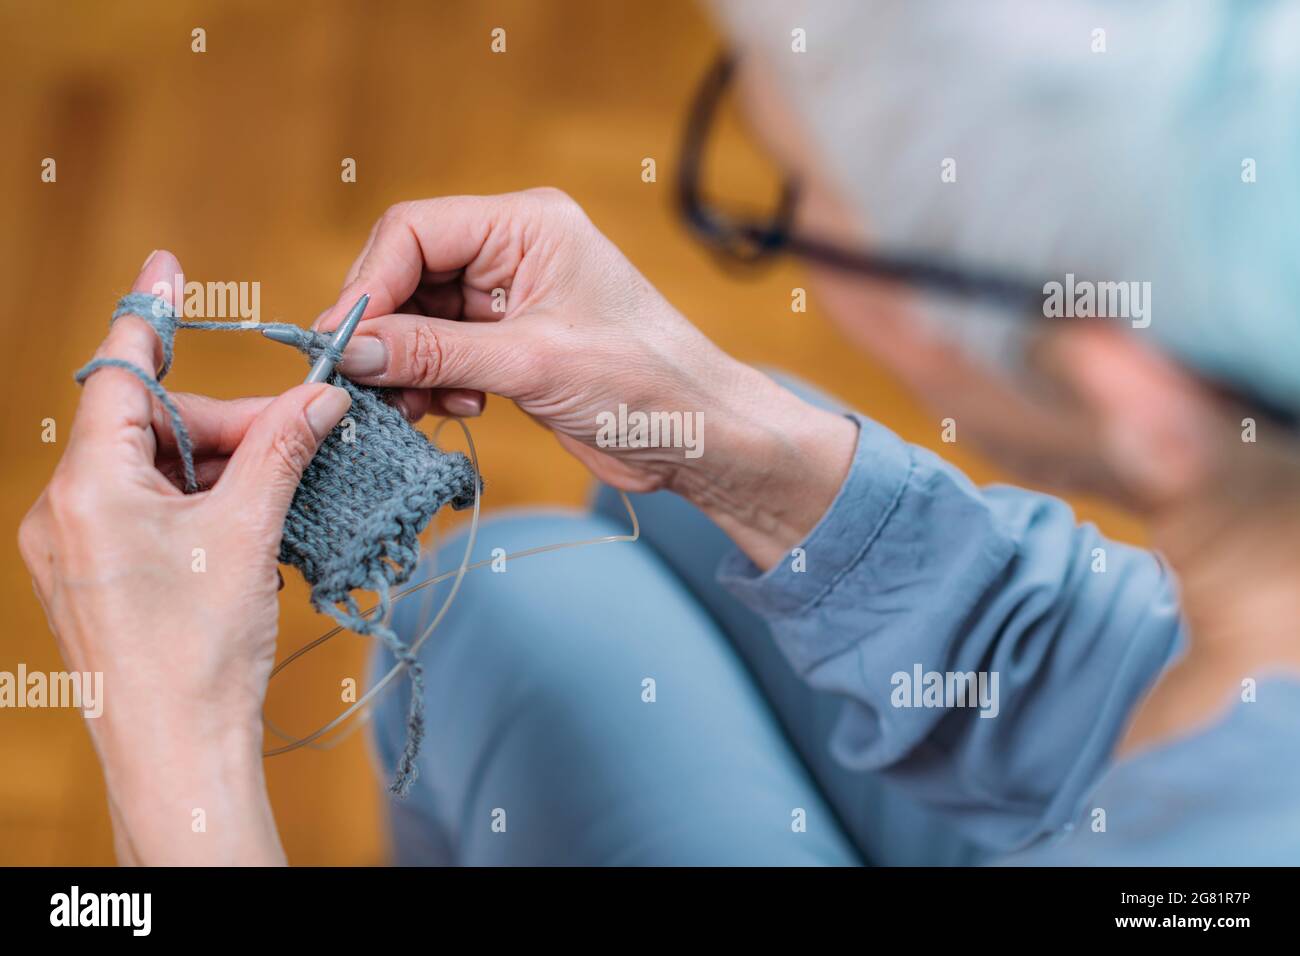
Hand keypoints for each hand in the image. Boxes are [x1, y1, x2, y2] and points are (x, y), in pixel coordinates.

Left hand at [17, 250, 351, 863]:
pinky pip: (150, 513)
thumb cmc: (201, 649)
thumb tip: (322, 396)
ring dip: (223, 469)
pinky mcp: (97, 578)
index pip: (119, 374)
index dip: (149, 316)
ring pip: (155, 473)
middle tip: (303, 430)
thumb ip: (281, 449)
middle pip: (152, 429)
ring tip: (288, 489)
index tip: (167, 265)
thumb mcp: (249, 532)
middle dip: (229, 426)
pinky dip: (204, 504)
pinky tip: (254, 522)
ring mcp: (77, 549)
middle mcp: (66, 511)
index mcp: (87, 488)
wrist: (178, 753)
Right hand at [316, 189, 857, 567]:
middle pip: (410, 277)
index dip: (370, 284)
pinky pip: (444, 355)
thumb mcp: (533, 364)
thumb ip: (438, 352)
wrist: (701, 437)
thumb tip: (352, 348)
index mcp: (527, 226)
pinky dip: (434, 382)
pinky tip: (455, 409)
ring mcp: (512, 300)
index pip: (416, 231)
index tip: (339, 340)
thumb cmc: (645, 384)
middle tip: (367, 386)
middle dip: (386, 333)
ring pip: (422, 322)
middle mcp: (514, 252)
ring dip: (407, 367)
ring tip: (417, 407)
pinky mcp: (512, 346)